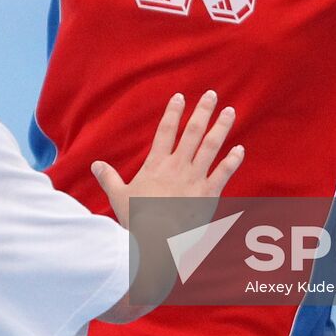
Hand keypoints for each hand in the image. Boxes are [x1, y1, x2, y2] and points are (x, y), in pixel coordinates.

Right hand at [93, 91, 243, 228]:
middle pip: (192, 131)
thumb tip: (95, 164)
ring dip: (221, 127)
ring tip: (230, 111)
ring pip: (211, 146)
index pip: (165, 131)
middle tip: (212, 94)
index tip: (180, 96)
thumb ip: (109, 178)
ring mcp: (195, 178)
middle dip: (203, 111)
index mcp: (156, 165)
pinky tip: (240, 148)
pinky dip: (233, 160)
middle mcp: (178, 166)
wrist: (157, 241)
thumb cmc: (137, 221)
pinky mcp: (209, 194)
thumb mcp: (118, 197)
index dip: (173, 112)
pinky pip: (224, 173)